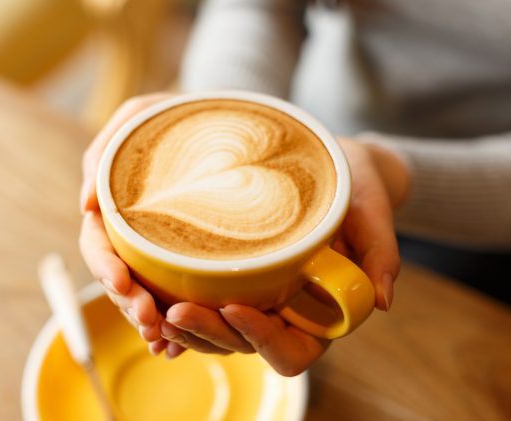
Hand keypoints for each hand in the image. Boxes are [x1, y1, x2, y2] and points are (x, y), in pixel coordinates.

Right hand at [79, 93, 177, 356]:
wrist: (224, 126)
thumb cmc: (177, 115)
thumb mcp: (139, 117)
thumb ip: (105, 151)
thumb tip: (83, 204)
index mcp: (116, 208)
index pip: (99, 244)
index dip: (105, 268)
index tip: (122, 283)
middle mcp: (133, 235)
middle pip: (119, 279)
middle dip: (130, 304)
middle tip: (152, 322)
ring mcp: (158, 252)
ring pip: (144, 296)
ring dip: (151, 322)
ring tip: (166, 341)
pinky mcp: (186, 262)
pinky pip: (175, 298)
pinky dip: (175, 325)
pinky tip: (180, 345)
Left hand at [155, 138, 409, 375]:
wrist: (331, 167)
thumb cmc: (353, 187)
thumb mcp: (372, 208)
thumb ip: (380, 252)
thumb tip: (381, 301)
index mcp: (320, 311)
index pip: (292, 350)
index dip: (262, 337)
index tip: (235, 307)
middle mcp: (283, 312)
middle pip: (242, 346)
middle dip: (208, 334)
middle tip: (175, 313)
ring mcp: (255, 298)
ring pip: (215, 333)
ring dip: (184, 330)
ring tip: (152, 309)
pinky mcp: (231, 278)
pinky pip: (201, 304)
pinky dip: (174, 309)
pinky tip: (151, 300)